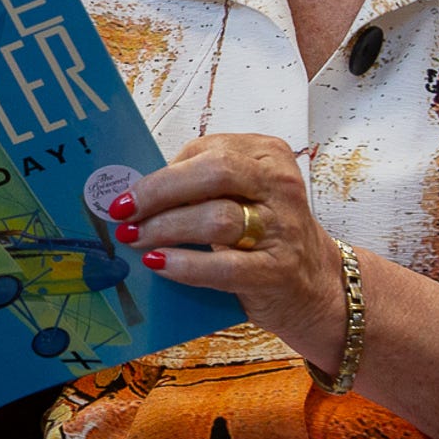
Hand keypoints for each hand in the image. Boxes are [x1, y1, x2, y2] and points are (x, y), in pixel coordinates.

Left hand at [114, 134, 348, 370]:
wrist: (315, 286)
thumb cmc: (264, 236)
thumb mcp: (243, 196)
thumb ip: (202, 187)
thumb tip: (138, 193)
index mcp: (268, 156)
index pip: (207, 151)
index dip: (162, 172)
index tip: (128, 193)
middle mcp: (280, 185)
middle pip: (214, 174)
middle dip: (159, 192)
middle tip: (124, 212)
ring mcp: (283, 228)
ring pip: (217, 217)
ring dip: (166, 228)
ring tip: (135, 239)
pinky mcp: (278, 271)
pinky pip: (225, 266)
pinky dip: (186, 265)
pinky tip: (159, 264)